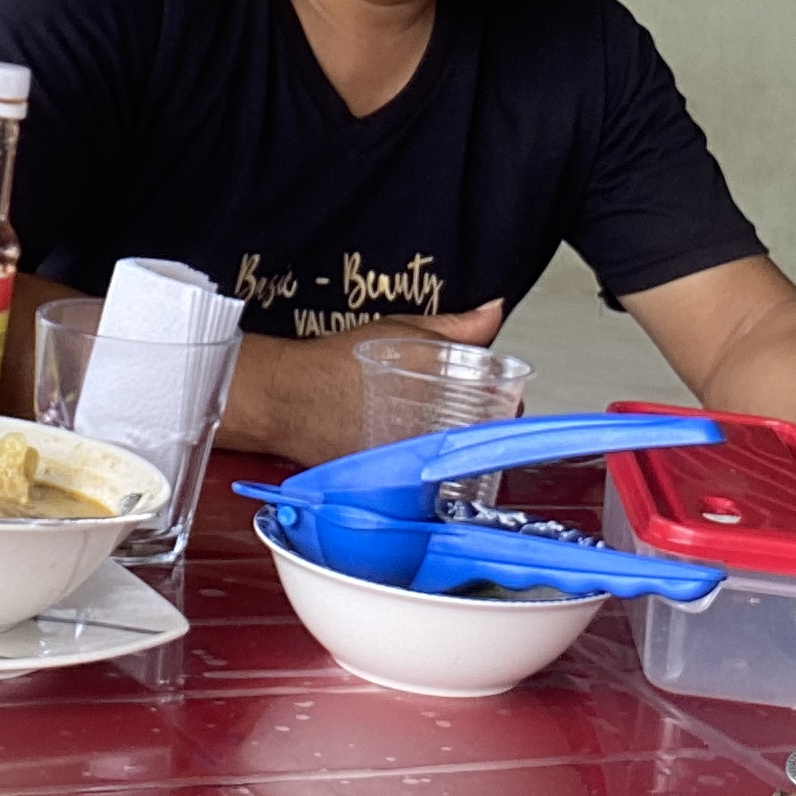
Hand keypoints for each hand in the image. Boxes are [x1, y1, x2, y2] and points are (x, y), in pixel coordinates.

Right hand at [223, 301, 509, 465]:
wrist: (286, 397)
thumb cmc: (335, 364)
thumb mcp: (403, 329)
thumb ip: (456, 326)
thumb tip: (493, 312)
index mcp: (443, 398)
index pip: (504, 410)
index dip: (509, 404)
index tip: (504, 396)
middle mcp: (431, 438)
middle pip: (484, 442)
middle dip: (487, 429)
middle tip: (476, 413)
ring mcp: (411, 464)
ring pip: (457, 464)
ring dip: (460, 451)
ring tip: (446, 432)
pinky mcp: (389, 483)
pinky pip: (424, 479)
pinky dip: (428, 466)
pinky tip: (419, 449)